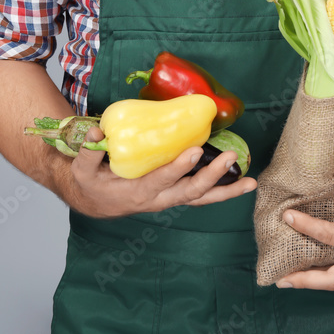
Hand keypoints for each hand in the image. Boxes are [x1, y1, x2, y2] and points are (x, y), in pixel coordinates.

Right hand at [63, 126, 257, 217]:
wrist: (96, 201)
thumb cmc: (91, 182)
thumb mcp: (82, 170)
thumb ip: (88, 152)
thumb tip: (97, 132)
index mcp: (137, 193)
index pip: (161, 181)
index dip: (178, 167)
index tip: (194, 150)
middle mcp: (158, 200)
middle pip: (190, 193)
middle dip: (212, 176)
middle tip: (229, 158)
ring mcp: (170, 199)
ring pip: (202, 198)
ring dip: (227, 190)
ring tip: (251, 182)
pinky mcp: (176, 195)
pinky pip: (203, 195)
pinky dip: (223, 190)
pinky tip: (243, 181)